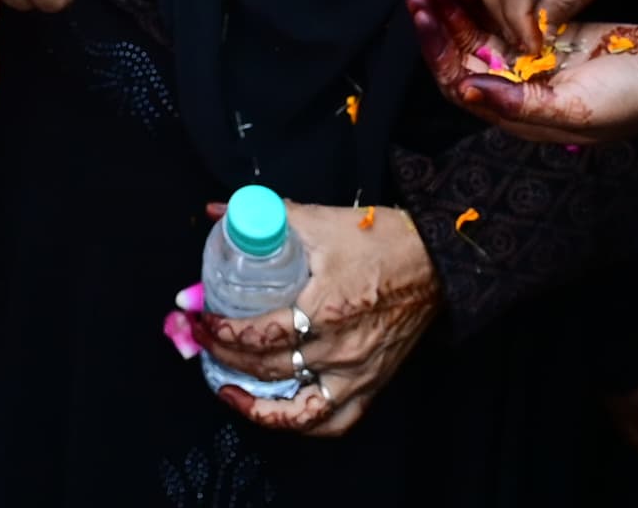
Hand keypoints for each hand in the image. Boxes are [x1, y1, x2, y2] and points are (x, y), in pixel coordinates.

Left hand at [192, 199, 437, 434]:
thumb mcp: (320, 221)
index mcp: (325, 308)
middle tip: (201, 341)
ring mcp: (357, 372)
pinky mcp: (372, 383)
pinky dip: (302, 424)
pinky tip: (278, 413)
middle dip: (224, 357)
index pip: (261, 334)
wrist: (436, 262)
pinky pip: (334, 421)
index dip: (223, 332)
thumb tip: (221, 214)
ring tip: (228, 390)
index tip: (200, 319)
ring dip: (256, 406)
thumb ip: (267, 217)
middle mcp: (340, 349)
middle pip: (268, 368)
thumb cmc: (383, 241)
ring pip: (298, 409)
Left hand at [409, 0, 637, 145]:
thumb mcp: (578, 108)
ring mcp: (533, 65)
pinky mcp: (549, 40)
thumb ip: (523, 104)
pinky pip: (506, 22)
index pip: (460, 83)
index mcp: (519, 113)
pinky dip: (486, 4)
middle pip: (463, 57)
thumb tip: (466, 88)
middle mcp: (518, 91)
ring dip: (456, 12)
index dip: (436, 51)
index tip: (422, 15)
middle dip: (438, 25)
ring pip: (480, 38)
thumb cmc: (633, 100)